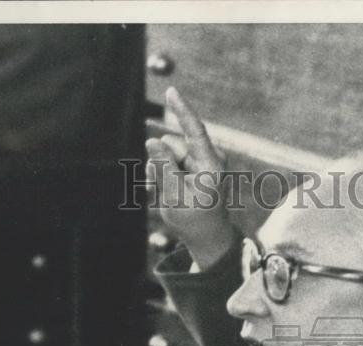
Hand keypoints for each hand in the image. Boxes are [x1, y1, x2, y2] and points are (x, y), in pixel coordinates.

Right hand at [146, 87, 236, 269]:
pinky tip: (161, 190)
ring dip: (157, 170)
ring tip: (162, 193)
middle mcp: (206, 158)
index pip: (195, 131)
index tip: (171, 92)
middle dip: (159, 161)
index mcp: (210, 165)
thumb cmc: (193, 221)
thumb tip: (152, 140)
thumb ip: (163, 167)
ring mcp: (199, 161)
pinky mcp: (191, 166)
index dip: (182, 110)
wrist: (206, 237)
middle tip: (157, 189)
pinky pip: (167, 160)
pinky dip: (160, 173)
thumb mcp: (174, 196)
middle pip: (172, 144)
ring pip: (166, 151)